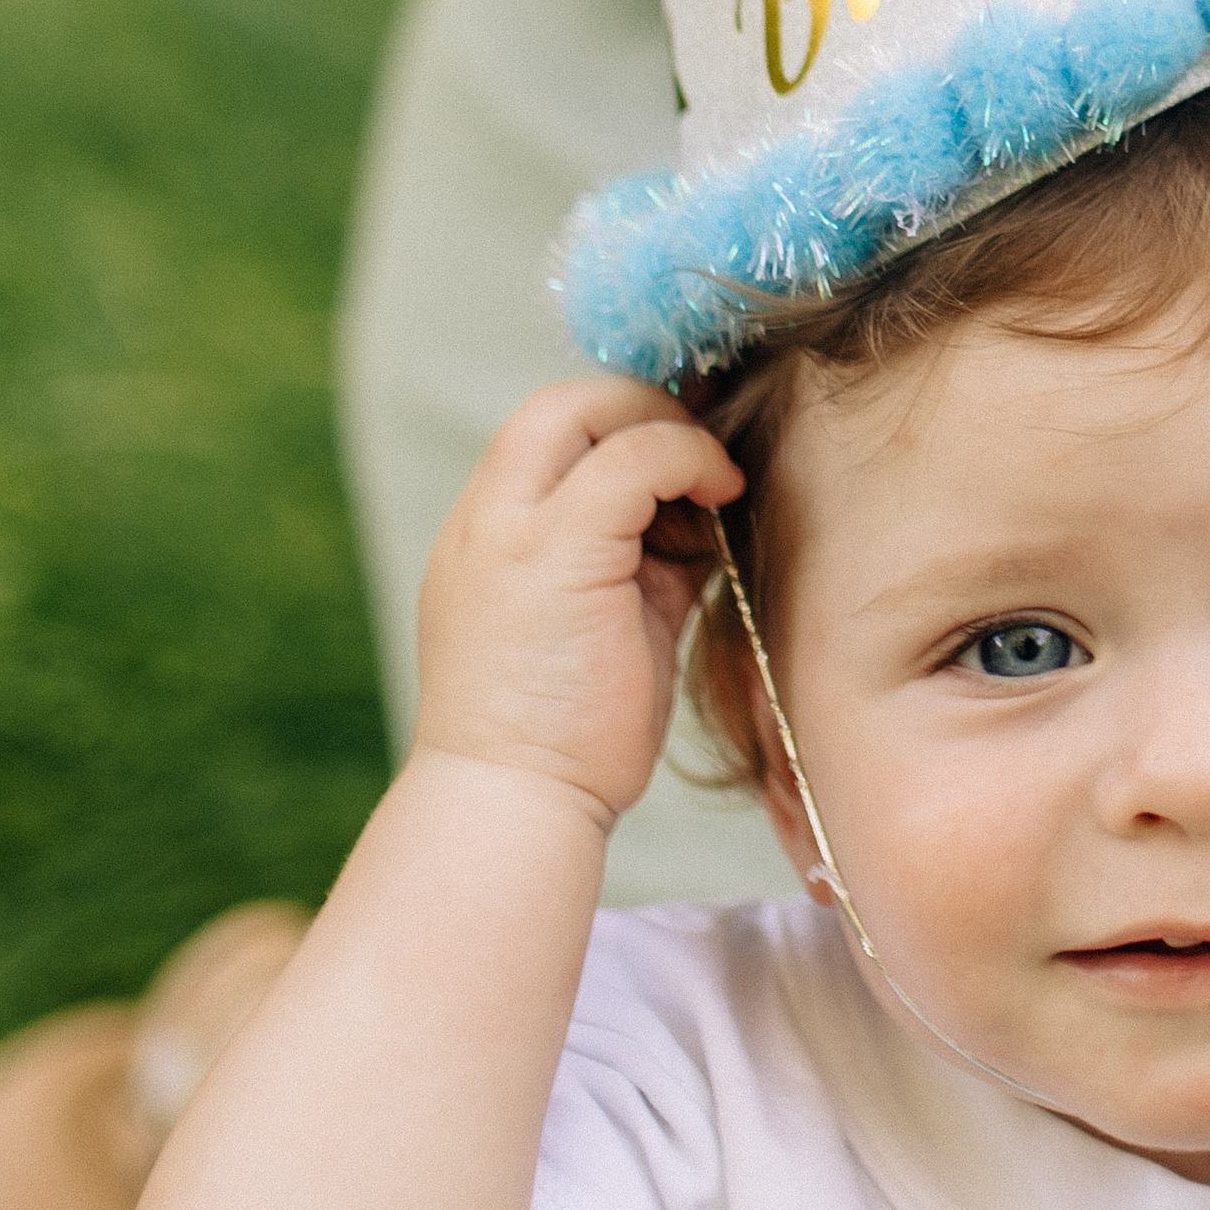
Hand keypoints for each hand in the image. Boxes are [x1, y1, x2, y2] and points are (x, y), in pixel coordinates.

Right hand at [413, 379, 742, 826]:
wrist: (516, 805)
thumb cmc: (567, 737)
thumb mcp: (606, 622)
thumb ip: (640, 557)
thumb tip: (706, 511)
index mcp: (490, 537)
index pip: (551, 434)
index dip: (625, 423)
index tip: (692, 450)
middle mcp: (487, 520)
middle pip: (561, 403)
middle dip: (644, 405)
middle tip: (709, 449)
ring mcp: (511, 530)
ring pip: (587, 410)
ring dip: (669, 432)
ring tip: (717, 484)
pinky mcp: (556, 551)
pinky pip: (632, 459)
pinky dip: (688, 458)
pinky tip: (722, 494)